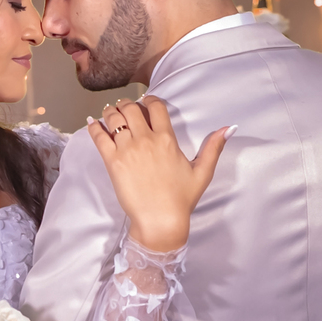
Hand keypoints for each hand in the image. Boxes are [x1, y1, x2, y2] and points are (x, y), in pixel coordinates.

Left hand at [88, 96, 233, 252]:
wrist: (160, 220)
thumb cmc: (181, 199)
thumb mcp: (202, 172)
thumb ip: (214, 147)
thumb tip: (229, 128)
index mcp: (167, 139)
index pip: (156, 107)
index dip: (149, 100)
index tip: (145, 102)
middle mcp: (146, 140)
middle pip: (130, 108)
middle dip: (127, 104)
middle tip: (125, 108)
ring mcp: (127, 150)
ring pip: (113, 118)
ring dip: (110, 112)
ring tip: (110, 113)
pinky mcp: (112, 162)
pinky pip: (99, 137)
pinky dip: (93, 127)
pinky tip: (92, 123)